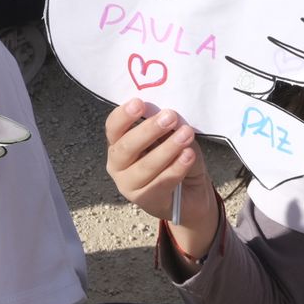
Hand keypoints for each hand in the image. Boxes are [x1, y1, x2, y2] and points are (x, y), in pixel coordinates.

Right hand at [104, 100, 222, 259]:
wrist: (190, 194)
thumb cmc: (175, 159)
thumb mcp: (171, 138)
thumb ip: (168, 129)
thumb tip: (171, 117)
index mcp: (118, 144)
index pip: (113, 128)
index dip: (123, 115)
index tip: (140, 103)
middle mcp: (117, 165)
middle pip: (126, 147)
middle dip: (148, 130)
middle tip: (170, 116)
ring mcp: (129, 186)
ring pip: (145, 166)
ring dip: (167, 149)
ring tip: (186, 134)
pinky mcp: (146, 201)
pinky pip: (161, 183)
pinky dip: (176, 168)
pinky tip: (188, 155)